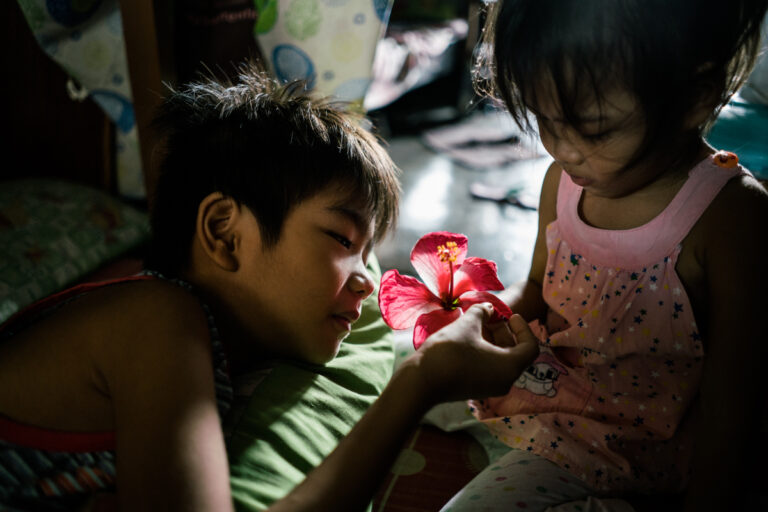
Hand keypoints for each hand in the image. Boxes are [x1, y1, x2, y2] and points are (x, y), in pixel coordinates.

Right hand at [406, 303, 539, 404]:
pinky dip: (485, 351)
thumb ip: (482, 312)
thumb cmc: (449, 352)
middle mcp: (505, 381)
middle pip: (515, 353)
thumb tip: (487, 308)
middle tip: (490, 316)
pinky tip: (468, 338)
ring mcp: (490, 387)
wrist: (421, 382)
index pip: (530, 347)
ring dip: (493, 340)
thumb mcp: (467, 325)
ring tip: (476, 323)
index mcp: (510, 367)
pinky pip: (489, 367)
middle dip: (504, 331)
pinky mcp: (476, 388)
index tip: (510, 315)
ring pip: (501, 360)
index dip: (523, 328)